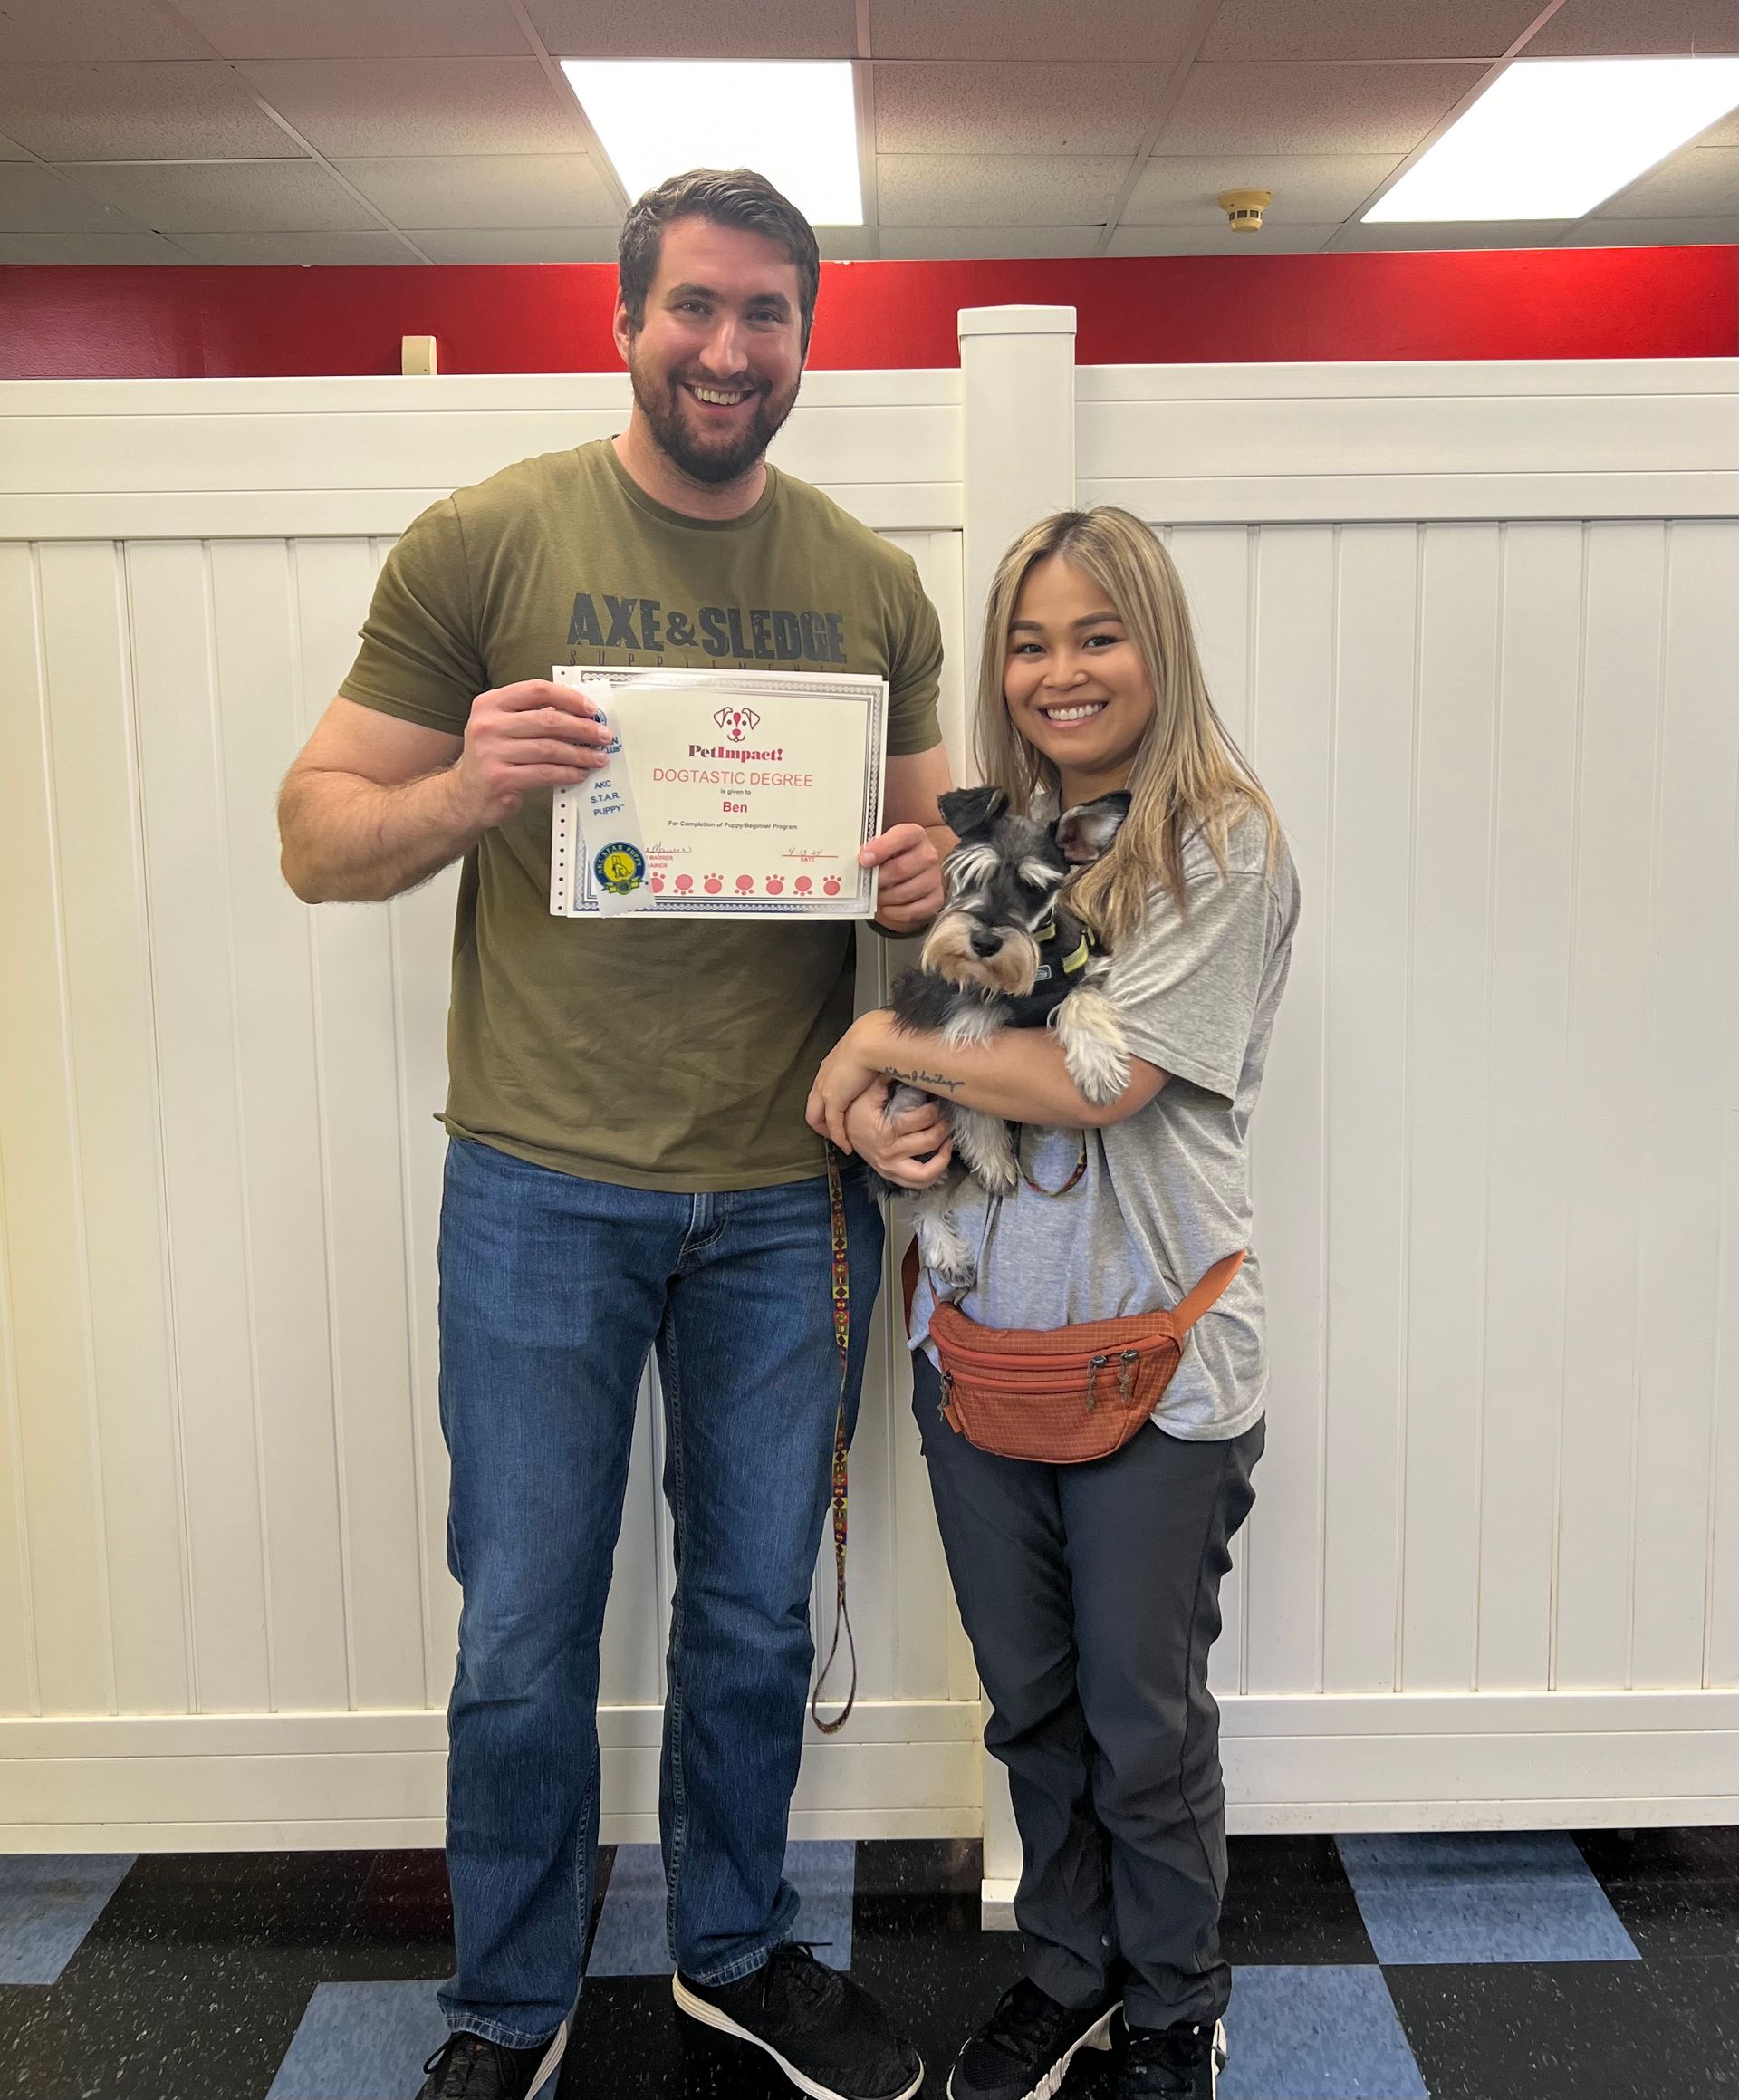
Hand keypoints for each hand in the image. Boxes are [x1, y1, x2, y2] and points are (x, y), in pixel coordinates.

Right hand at [451, 679, 613, 827]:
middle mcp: (487, 724)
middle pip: (548, 719)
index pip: (536, 690)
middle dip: (582, 728)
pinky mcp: (499, 778)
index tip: (592, 709)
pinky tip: (579, 773)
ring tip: (598, 758)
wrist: (465, 795)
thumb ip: (532, 716)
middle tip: (603, 735)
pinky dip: (567, 773)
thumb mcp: (503, 727)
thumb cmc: (493, 757)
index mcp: (490, 703)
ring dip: (580, 754)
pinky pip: (544, 773)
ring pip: (549, 748)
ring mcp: (491, 752)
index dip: (569, 697)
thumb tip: (580, 714)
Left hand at [805, 1018, 888, 1150]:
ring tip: (840, 1142)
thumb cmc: (876, 1041)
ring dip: (828, 1132)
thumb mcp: (869, 1052)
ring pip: (816, 1118)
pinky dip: (838, 1137)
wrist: (871, 1041)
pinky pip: (832, 1125)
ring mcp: (824, 1089)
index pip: (822, 1089)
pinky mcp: (833, 1100)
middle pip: (813, 1106)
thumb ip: (869, 1062)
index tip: (843, 1113)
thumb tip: (883, 1066)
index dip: (829, 1105)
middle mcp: (823, 1078)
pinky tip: (847, 1146)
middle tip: (836, 1133)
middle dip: (822, 1122)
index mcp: (831, 1065)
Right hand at [844, 1081, 953, 1188]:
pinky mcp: (891, 1175)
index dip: (934, 1109)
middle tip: (947, 1119)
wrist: (839, 1130)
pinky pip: (917, 1183)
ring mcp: (889, 1167)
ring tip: (947, 1142)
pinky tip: (938, 1157)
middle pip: (929, 1142)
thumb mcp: (869, 1089)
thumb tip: (909, 1061)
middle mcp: (888, 1152)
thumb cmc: (855, 1108)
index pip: (921, 1119)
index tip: (936, 1102)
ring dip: (943, 1158)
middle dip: (943, 1128)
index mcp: (884, 1130)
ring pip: (926, 1173)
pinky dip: (933, 1174)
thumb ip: (888, 1076)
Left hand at [858, 822, 942, 935]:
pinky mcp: (935, 900)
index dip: (881, 848)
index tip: (863, 860)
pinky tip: (887, 906)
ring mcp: (934, 878)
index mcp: (914, 835)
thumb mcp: (881, 848)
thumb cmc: (891, 860)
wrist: (910, 876)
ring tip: (875, 895)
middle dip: (877, 880)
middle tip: (865, 885)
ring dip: (884, 898)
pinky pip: (911, 911)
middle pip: (900, 869)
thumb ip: (870, 851)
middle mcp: (928, 855)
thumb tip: (857, 862)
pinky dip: (893, 912)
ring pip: (903, 893)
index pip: (901, 837)